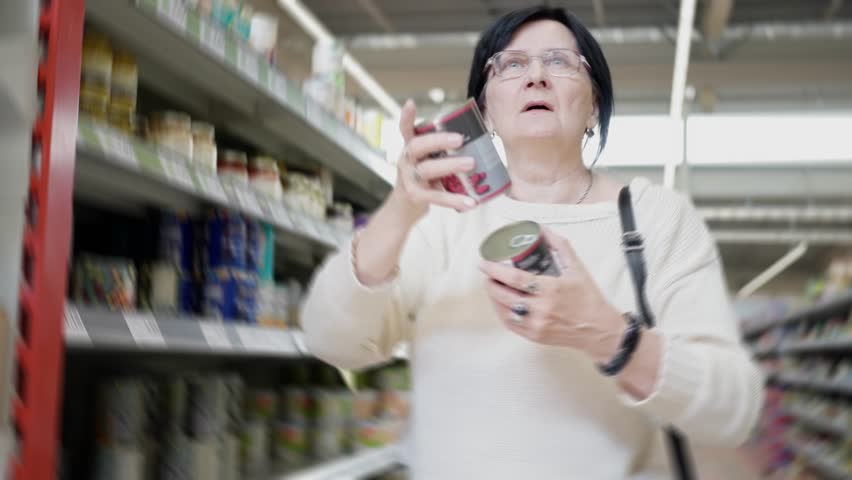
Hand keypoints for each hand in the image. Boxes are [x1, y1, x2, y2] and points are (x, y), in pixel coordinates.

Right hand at [389, 100, 477, 223]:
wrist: (404, 208)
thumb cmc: (424, 180)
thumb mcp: (429, 161)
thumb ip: (443, 151)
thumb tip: (478, 140)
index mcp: (411, 148)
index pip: (406, 129)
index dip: (407, 117)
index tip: (411, 103)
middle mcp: (406, 161)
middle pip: (418, 146)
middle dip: (438, 140)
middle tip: (460, 139)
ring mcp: (409, 179)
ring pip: (427, 169)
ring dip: (450, 165)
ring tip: (471, 163)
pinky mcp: (415, 196)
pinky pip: (436, 196)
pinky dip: (454, 199)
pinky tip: (470, 201)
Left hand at [479, 228, 625, 362]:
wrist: (598, 329)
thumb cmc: (588, 297)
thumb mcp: (576, 268)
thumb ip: (559, 246)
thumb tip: (541, 228)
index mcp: (551, 290)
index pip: (515, 279)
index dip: (495, 270)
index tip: (484, 263)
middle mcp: (541, 309)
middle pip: (504, 296)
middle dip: (490, 283)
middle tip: (487, 273)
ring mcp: (536, 325)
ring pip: (503, 311)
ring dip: (493, 297)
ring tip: (492, 286)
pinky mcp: (534, 336)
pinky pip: (510, 324)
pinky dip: (501, 312)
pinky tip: (500, 303)